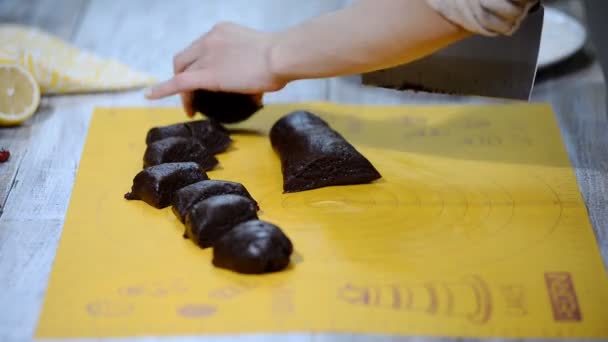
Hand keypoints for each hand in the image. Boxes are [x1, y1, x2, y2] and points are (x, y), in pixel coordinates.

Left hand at [145, 22, 286, 115]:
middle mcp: (210, 39)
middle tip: (192, 94)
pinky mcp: (206, 74)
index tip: (201, 77)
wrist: (281, 56)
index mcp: (222, 31)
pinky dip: (162, 89)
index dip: (196, 63)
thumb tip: (257, 92)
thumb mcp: (262, 58)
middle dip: (183, 75)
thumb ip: (254, 72)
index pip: (200, 48)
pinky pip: (178, 82)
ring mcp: (206, 55)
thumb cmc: (281, 59)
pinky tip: (151, 96)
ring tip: (189, 107)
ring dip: (182, 89)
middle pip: (185, 58)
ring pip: (182, 71)